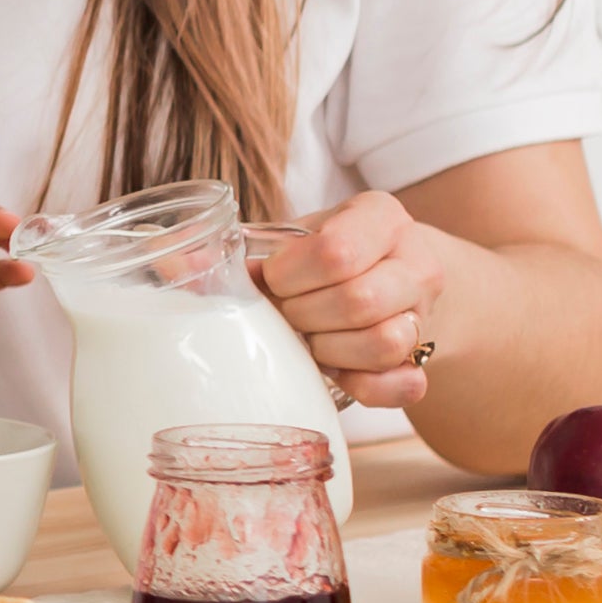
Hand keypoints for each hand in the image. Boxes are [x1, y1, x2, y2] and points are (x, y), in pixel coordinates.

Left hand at [256, 187, 456, 408]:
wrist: (394, 278)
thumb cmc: (327, 259)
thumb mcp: (294, 240)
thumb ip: (240, 251)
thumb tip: (175, 264)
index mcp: (380, 215)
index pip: (336, 252)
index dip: (290, 276)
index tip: (274, 280)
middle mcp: (415, 260)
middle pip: (358, 301)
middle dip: (305, 316)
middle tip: (289, 314)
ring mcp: (426, 312)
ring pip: (384, 343)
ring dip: (330, 350)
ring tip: (312, 339)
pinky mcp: (426, 358)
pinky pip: (406, 386)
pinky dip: (366, 386)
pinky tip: (339, 373)